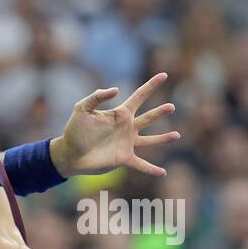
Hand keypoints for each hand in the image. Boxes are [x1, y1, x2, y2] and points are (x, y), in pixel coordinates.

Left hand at [50, 73, 179, 177]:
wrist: (70, 153)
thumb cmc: (75, 130)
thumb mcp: (82, 108)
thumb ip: (97, 96)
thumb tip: (117, 90)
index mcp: (120, 114)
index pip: (140, 96)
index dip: (151, 85)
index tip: (163, 75)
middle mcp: (127, 128)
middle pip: (149, 118)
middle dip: (160, 112)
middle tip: (172, 106)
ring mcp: (127, 144)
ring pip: (150, 140)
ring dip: (163, 138)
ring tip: (177, 135)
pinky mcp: (124, 159)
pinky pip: (141, 164)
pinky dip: (151, 169)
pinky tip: (163, 172)